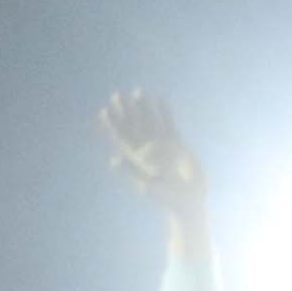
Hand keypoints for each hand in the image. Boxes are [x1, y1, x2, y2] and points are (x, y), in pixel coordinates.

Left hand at [102, 87, 205, 219]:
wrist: (188, 200)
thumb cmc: (166, 198)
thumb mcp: (146, 186)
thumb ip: (131, 171)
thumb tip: (113, 160)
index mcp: (137, 159)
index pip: (121, 138)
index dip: (111, 126)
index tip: (103, 111)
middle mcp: (147, 150)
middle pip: (133, 126)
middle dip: (124, 111)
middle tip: (116, 95)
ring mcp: (161, 145)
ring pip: (150, 121)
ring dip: (143, 107)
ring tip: (137, 90)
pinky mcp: (176, 144)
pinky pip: (168, 123)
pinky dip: (164, 111)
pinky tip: (160, 98)